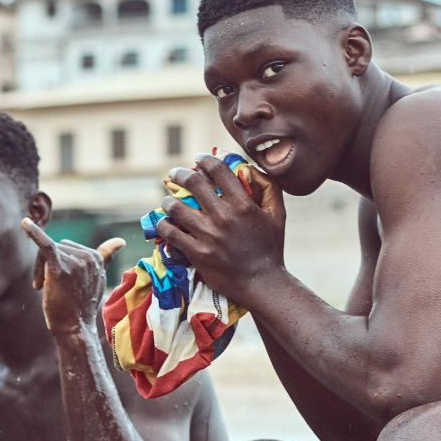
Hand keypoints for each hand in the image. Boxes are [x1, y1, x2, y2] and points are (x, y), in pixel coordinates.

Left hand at [24, 217, 125, 334]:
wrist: (74, 328)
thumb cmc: (80, 306)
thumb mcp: (95, 279)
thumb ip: (104, 257)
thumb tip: (120, 241)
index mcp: (96, 257)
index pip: (68, 248)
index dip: (60, 264)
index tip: (60, 286)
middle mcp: (88, 257)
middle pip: (57, 247)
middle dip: (47, 266)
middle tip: (44, 288)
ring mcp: (75, 262)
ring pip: (46, 251)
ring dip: (40, 270)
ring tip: (42, 289)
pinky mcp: (60, 267)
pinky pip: (45, 245)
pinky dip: (34, 233)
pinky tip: (24, 223)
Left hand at [154, 155, 285, 304]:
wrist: (261, 282)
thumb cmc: (271, 247)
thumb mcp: (277, 215)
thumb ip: (268, 188)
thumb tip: (251, 169)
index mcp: (243, 205)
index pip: (219, 171)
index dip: (205, 159)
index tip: (198, 157)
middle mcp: (223, 217)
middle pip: (194, 184)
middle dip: (180, 174)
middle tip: (174, 173)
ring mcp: (208, 236)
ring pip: (177, 208)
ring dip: (168, 200)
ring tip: (167, 200)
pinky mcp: (196, 253)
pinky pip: (171, 234)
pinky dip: (164, 225)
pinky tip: (163, 222)